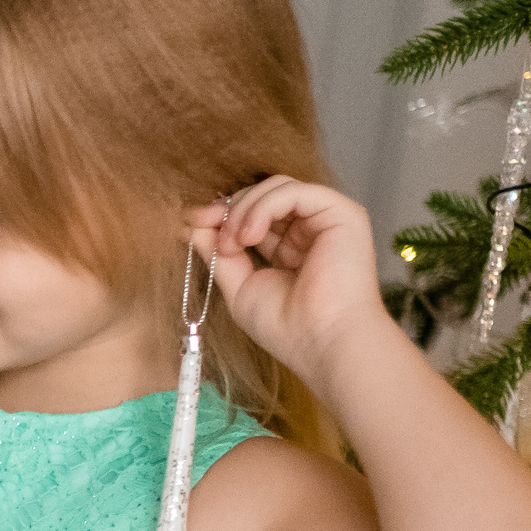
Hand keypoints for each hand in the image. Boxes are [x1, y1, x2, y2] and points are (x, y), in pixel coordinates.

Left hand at [187, 177, 388, 380]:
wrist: (323, 344)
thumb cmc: (287, 326)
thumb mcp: (239, 285)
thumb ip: (218, 253)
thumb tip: (190, 223)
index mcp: (290, 247)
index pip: (252, 213)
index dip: (221, 214)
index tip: (188, 221)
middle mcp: (310, 230)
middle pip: (262, 193)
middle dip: (228, 208)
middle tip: (204, 228)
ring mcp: (327, 220)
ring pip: (276, 186)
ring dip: (243, 209)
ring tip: (232, 244)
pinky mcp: (342, 213)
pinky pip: (293, 191)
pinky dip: (262, 208)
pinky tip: (249, 236)